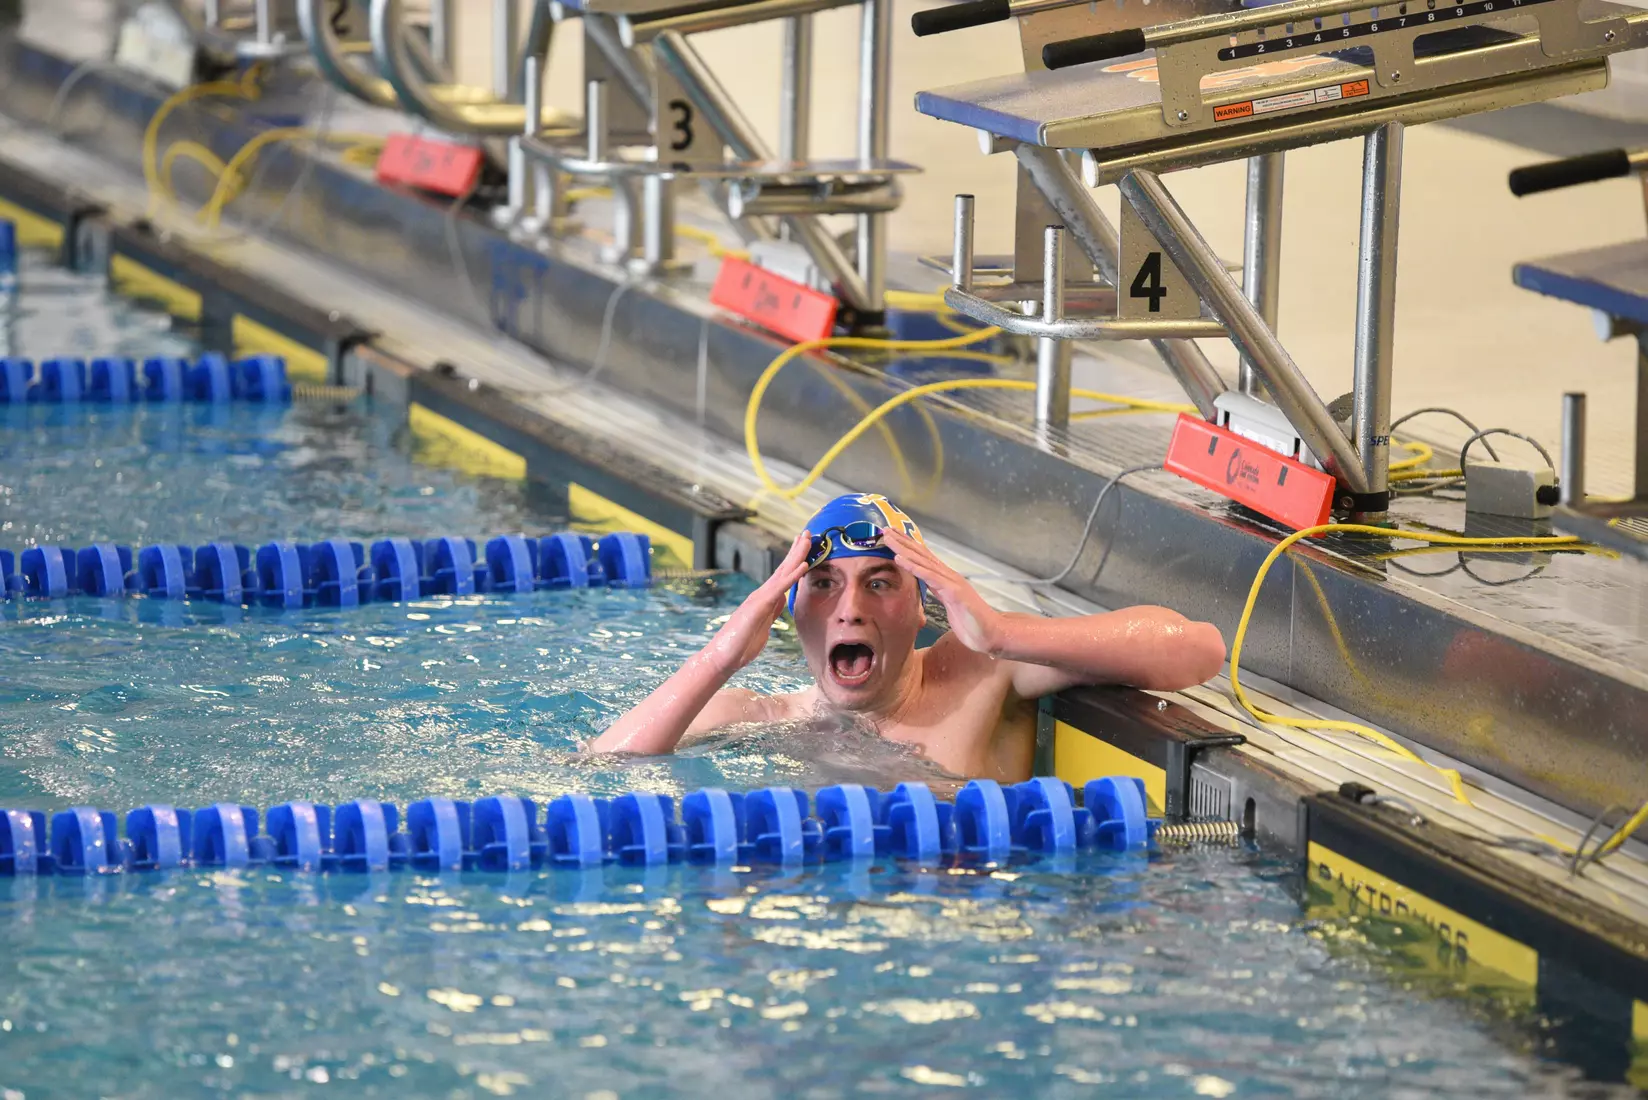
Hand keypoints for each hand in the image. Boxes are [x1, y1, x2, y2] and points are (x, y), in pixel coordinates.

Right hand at [702, 530, 812, 674]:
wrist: (723, 656)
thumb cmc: (741, 644)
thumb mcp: (763, 625)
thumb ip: (772, 612)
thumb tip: (780, 601)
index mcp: (765, 599)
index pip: (783, 575)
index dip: (794, 560)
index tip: (803, 546)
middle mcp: (763, 594)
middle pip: (783, 568)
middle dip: (796, 550)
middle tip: (807, 532)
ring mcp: (761, 598)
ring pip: (783, 572)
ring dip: (797, 555)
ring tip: (807, 539)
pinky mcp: (760, 605)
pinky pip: (780, 587)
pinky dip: (793, 575)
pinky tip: (803, 565)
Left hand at [881, 529, 1004, 655]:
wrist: (992, 634)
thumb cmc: (973, 624)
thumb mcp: (951, 606)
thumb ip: (941, 595)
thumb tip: (930, 589)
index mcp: (946, 579)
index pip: (924, 559)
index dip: (908, 547)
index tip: (892, 537)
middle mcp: (948, 576)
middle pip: (922, 554)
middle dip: (903, 541)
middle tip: (884, 528)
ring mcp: (951, 581)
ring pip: (922, 560)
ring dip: (903, 548)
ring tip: (888, 537)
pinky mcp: (953, 591)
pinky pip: (929, 576)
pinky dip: (913, 566)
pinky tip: (899, 558)